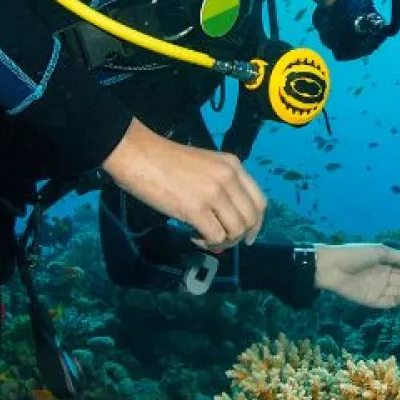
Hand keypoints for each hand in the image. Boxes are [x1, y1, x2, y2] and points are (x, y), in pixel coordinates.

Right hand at [101, 120, 266, 251]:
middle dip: (238, 237)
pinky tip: (193, 235)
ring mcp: (214, 193)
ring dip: (223, 242)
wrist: (139, 155)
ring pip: (235, 231)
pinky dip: (207, 243)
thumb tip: (225, 224)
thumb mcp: (205, 165)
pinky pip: (215, 237)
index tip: (247, 236)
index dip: (256, 224)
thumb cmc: (166, 160)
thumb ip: (221, 188)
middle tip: (220, 241)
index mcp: (233, 165)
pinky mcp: (196, 209)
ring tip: (204, 238)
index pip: (259, 201)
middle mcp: (229, 178)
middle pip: (250, 219)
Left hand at [313, 244, 399, 310]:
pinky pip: (385, 302)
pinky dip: (395, 301)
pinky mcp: (369, 300)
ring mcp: (376, 289)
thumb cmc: (354, 254)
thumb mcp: (378, 251)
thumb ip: (397, 257)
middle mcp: (382, 276)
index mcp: (384, 263)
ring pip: (398, 292)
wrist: (331, 267)